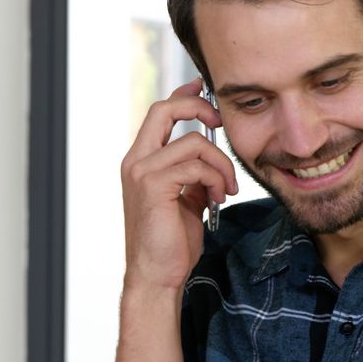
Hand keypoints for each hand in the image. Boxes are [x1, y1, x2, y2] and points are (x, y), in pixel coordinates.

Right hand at [119, 77, 237, 291]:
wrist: (158, 275)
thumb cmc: (172, 241)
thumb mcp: (186, 198)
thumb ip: (193, 173)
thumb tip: (211, 154)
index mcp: (142, 160)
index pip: (159, 113)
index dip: (183, 95)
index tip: (203, 87)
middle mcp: (136, 161)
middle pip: (165, 109)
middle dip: (199, 107)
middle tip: (221, 122)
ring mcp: (142, 172)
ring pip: (194, 142)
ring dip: (221, 165)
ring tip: (226, 190)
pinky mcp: (154, 186)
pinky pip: (196, 165)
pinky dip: (216, 179)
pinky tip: (219, 198)